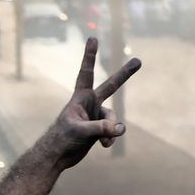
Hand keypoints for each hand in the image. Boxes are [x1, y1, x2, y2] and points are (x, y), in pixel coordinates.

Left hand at [46, 38, 139, 169]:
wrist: (56, 157)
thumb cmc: (61, 140)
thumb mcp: (80, 132)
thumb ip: (100, 128)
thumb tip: (120, 128)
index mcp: (80, 98)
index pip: (86, 73)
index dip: (89, 56)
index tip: (92, 38)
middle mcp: (89, 104)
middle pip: (111, 86)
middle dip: (124, 75)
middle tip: (138, 61)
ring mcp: (94, 116)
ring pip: (113, 118)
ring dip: (112, 129)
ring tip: (105, 141)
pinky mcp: (98, 129)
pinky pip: (112, 131)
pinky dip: (110, 138)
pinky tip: (104, 146)